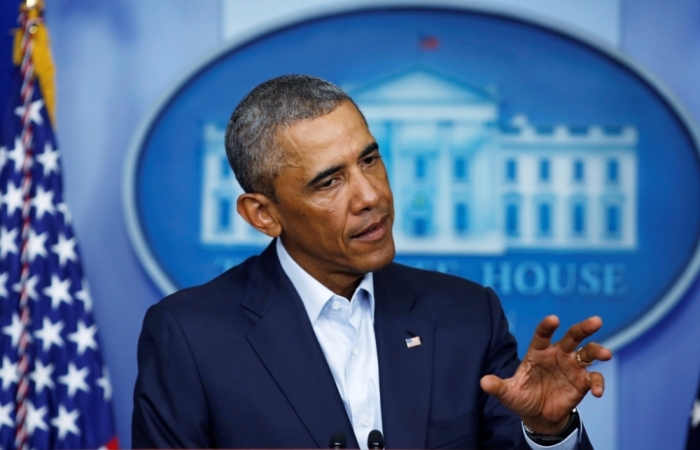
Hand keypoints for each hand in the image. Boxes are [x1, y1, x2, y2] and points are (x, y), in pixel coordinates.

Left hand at [480, 315, 611, 433]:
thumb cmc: (522, 398)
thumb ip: (498, 387)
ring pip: (588, 352)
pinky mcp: (582, 382)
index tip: (553, 319)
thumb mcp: (509, 393)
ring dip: (598, 350)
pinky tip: (596, 392)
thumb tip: (483, 382)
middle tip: (596, 321)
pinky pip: (594, 378)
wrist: (538, 416)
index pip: (542, 335)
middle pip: (572, 336)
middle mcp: (557, 355)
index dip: (547, 327)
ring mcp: (572, 366)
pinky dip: (598, 383)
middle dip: (584, 328)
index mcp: (538, 352)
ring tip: (606, 354)